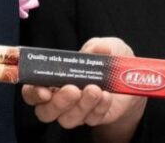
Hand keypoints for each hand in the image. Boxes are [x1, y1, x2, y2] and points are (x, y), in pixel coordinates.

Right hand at [22, 37, 146, 142]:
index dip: (33, 92)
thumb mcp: (108, 46)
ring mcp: (76, 111)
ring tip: (95, 89)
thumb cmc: (110, 59)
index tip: (44, 90)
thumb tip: (98, 49)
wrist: (132, 79)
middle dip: (57, 103)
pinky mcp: (94, 119)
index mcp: (53, 79)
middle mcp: (60, 99)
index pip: (32, 92)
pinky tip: (107, 96)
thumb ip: (100, 45)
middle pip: (45, 112)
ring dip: (81, 105)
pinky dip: (99, 108)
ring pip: (68, 119)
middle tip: (72, 89)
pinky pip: (92, 119)